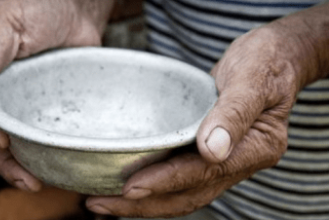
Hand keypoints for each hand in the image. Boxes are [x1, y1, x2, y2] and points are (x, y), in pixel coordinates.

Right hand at [0, 0, 113, 190]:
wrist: (75, 6)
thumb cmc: (37, 6)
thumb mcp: (10, 21)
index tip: (3, 144)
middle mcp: (12, 96)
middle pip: (5, 137)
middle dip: (12, 163)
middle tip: (29, 181)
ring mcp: (37, 103)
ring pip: (29, 140)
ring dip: (33, 163)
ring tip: (42, 182)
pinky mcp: (60, 104)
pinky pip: (55, 130)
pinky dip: (56, 148)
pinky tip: (65, 163)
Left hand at [86, 26, 295, 217]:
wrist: (273, 58)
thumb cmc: (266, 61)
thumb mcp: (253, 77)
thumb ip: (234, 113)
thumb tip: (211, 151)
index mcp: (256, 147)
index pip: (205, 172)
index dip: (166, 181)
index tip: (130, 188)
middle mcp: (240, 161)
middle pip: (188, 194)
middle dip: (144, 203)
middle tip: (100, 205)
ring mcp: (225, 160)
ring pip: (182, 192)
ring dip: (144, 201)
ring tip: (104, 201)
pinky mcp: (209, 152)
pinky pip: (180, 176)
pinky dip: (154, 183)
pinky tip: (127, 181)